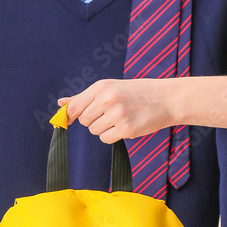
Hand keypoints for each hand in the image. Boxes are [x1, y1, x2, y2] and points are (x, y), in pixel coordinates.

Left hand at [57, 78, 176, 142]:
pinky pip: (106, 139)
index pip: (74, 107)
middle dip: (94, 120)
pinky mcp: (126, 129)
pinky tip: (125, 126)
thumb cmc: (137, 93)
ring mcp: (116, 114)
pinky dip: (113, 136)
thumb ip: (84, 97)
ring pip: (94, 131)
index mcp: (101, 87)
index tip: (72, 119)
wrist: (166, 99)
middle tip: (109, 114)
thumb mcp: (110, 88)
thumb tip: (61, 103)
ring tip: (119, 118)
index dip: (71, 116)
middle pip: (84, 120)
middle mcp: (107, 99)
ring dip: (104, 129)